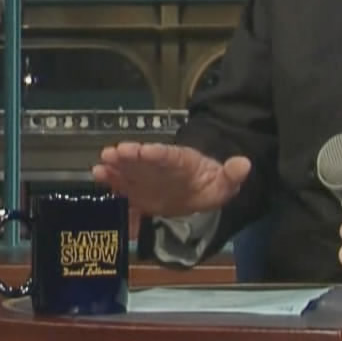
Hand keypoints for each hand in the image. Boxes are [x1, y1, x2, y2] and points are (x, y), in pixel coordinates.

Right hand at [91, 142, 250, 217]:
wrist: (197, 191)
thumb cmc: (209, 183)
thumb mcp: (225, 182)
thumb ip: (232, 175)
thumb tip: (244, 164)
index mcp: (183, 162)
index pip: (171, 155)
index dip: (159, 153)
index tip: (146, 149)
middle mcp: (161, 166)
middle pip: (145, 160)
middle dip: (130, 157)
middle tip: (114, 152)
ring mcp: (147, 177)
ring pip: (130, 170)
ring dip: (116, 167)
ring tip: (100, 165)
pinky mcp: (138, 191)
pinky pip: (123, 185)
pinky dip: (111, 182)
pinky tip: (97, 176)